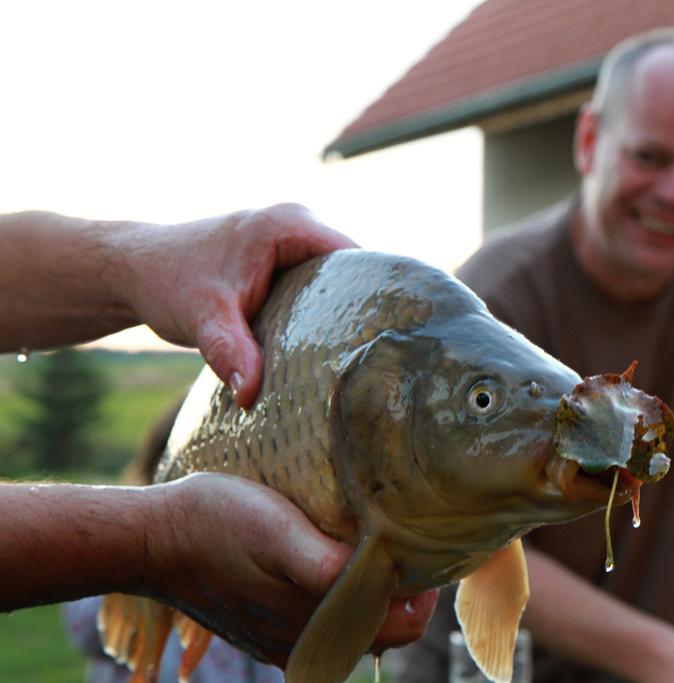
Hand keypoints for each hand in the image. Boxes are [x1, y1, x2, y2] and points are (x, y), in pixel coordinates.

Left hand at [122, 203, 354, 407]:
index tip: (387, 334)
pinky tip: (327, 344)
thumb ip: (231, 353)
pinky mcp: (283, 256)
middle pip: (352, 268)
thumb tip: (250, 396)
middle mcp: (296, 223)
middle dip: (362, 307)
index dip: (375, 294)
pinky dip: (323, 309)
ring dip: (343, 310)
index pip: (356, 257)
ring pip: (336, 277)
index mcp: (288, 225)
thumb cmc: (168, 284)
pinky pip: (318, 281)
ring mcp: (291, 238)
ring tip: (360, 353)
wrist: (133, 270)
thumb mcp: (204, 321)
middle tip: (376, 353)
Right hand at [143, 473, 436, 667]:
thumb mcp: (277, 531)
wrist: (153, 539)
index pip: (403, 628)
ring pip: (354, 627)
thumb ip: (327, 565)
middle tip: (409, 543)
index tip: (427, 551)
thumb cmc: (217, 525)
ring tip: (380, 549)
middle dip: (405, 594)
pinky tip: (337, 562)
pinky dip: (342, 599)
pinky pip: (323, 623)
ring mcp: (282, 639)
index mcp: (315, 624)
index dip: (425, 594)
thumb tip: (381, 580)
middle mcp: (303, 643)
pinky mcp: (265, 628)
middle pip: (383, 630)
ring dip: (375, 596)